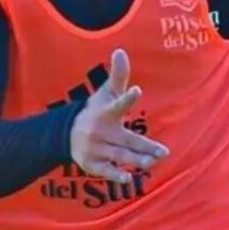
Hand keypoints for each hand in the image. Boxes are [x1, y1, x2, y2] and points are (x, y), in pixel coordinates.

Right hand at [69, 49, 167, 183]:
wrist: (65, 132)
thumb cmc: (95, 110)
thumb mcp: (105, 93)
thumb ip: (117, 75)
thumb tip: (120, 50)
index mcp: (105, 113)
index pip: (118, 104)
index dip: (126, 98)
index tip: (136, 90)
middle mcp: (100, 131)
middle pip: (126, 139)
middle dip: (143, 146)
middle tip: (163, 152)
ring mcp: (95, 148)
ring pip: (118, 155)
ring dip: (135, 160)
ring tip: (151, 162)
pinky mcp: (90, 163)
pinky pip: (104, 170)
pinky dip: (114, 174)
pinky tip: (127, 178)